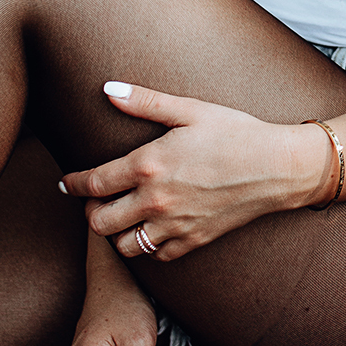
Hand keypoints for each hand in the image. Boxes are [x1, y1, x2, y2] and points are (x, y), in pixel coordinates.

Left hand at [59, 83, 331, 261]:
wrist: (278, 167)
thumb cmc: (236, 132)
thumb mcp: (190, 110)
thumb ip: (144, 102)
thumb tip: (107, 89)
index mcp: (149, 165)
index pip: (93, 183)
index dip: (74, 184)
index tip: (67, 183)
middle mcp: (156, 200)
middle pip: (99, 223)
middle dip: (91, 212)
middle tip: (97, 200)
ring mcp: (174, 225)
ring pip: (123, 246)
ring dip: (117, 233)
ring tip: (122, 216)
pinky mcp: (194, 241)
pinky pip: (156, 256)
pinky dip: (148, 246)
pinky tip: (153, 228)